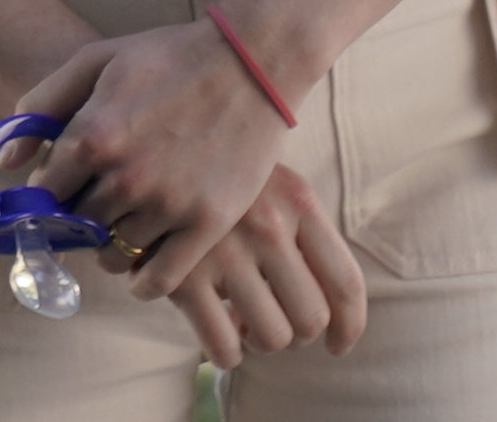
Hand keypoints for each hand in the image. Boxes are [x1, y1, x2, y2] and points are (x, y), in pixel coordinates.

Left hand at [17, 13, 314, 307]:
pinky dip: (144, 283)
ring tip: (123, 225)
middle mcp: (126, 177)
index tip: (60, 192)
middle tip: (95, 207)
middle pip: (79, 224)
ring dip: (112, 246)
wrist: (250, 62)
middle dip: (80, 218)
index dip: (50, 193)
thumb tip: (5, 163)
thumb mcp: (95, 61)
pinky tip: (141, 269)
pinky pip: (161, 278)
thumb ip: (41, 105)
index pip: (47, 192)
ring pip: (116, 253)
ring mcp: (169, 204)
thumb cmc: (168, 56)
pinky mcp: (208, 223)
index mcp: (93, 136)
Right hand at [133, 166, 361, 366]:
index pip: (345, 283)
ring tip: (242, 323)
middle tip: (275, 323)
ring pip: (271, 337)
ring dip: (260, 342)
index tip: (337, 346)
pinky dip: (226, 354)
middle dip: (296, 334)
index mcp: (297, 200)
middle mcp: (267, 224)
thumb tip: (328, 311)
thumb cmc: (220, 173)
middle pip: (311, 319)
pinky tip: (217, 336)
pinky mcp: (182, 274)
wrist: (147, 144)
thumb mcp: (272, 182)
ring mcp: (223, 250)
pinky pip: (223, 346)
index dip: (349, 327)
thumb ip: (303, 232)